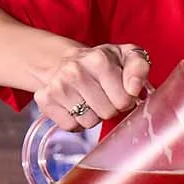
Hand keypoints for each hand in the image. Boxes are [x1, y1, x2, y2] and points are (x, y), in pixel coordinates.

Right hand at [34, 43, 152, 129]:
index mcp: (98, 59)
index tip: (120, 90)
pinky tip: (75, 105)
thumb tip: (134, 89)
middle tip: (104, 95)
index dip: (126, 99)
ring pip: (89, 122)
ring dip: (93, 115)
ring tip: (89, 99)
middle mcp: (74, 71)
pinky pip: (70, 126)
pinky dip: (76, 121)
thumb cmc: (102, 62)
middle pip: (107, 113)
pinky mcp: (44, 100)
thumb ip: (139, 68)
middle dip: (110, 107)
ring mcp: (57, 86)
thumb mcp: (127, 56)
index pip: (124, 100)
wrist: (65, 60)